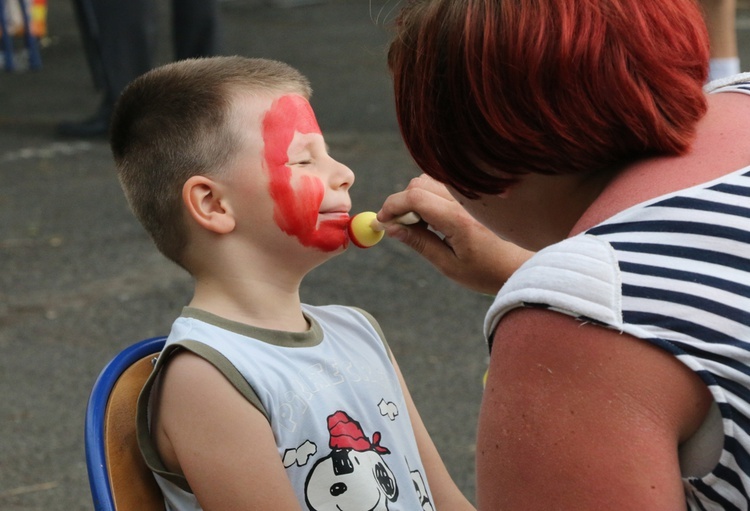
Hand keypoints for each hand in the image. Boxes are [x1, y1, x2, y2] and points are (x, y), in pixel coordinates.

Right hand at [377, 174, 532, 294]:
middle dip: (401, 203)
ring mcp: (472, 195)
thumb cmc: (488, 272)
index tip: (381, 221)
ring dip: (416, 198)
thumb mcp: (449, 265)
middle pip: (418, 184)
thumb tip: (391, 228)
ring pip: (430, 181)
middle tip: (399, 227)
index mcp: (458, 220)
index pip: (414, 197)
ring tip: (422, 226)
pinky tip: (437, 219)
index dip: (391, 206)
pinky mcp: (476, 194)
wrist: (524, 266)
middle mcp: (466, 201)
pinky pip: (444, 184)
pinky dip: (431, 196)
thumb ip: (419, 243)